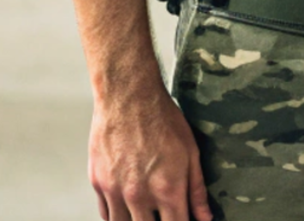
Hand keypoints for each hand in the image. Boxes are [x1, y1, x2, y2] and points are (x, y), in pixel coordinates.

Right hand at [88, 84, 212, 220]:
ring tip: (145, 212)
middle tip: (163, 212)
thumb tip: (205, 218)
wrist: (129, 96)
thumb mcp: (190, 151)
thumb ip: (196, 189)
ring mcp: (116, 191)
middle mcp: (140, 196)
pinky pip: (105, 215)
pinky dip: (117, 216)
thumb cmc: (162, 118)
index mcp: (167, 189)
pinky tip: (127, 210)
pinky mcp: (98, 184)